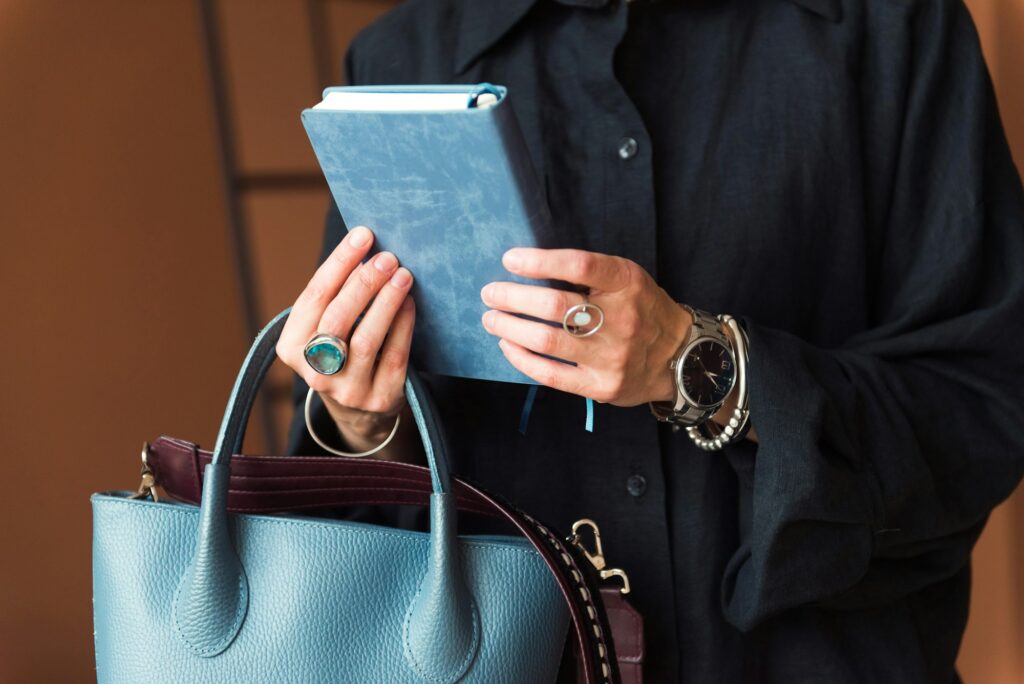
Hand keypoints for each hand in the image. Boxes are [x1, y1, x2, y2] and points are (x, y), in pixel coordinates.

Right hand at [276, 226, 416, 455]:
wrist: (358, 411)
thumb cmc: (343, 352)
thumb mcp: (326, 329)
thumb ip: (336, 296)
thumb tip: (367, 247)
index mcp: (292, 347)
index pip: (314, 297)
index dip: (339, 263)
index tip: (363, 236)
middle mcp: (315, 371)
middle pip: (337, 319)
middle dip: (364, 283)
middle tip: (387, 257)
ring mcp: (347, 390)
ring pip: (365, 340)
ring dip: (386, 302)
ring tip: (403, 275)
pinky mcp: (378, 400)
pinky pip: (394, 358)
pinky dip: (403, 326)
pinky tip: (410, 303)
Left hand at [480, 248, 690, 405]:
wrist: (681, 357)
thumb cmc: (642, 309)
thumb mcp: (628, 279)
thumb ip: (590, 272)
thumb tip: (529, 266)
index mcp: (628, 282)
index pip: (579, 265)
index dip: (540, 261)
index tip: (511, 259)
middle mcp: (622, 318)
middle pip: (555, 304)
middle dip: (512, 297)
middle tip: (490, 293)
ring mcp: (612, 355)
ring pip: (547, 339)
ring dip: (510, 326)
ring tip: (491, 318)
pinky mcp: (602, 385)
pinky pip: (551, 374)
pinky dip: (522, 358)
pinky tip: (508, 345)